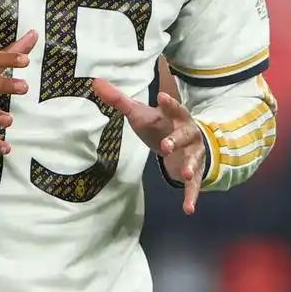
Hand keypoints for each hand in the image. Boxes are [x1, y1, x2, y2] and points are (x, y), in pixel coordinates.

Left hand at [92, 78, 206, 214]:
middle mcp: (187, 133)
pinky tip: (188, 209)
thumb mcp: (140, 113)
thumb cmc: (160, 124)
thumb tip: (95, 82)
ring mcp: (193, 153)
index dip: (168, 103)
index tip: (162, 97)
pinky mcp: (194, 172)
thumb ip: (119, 100)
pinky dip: (191, 196)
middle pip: (185, 134)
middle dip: (176, 139)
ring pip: (193, 158)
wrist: (187, 141)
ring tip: (184, 173)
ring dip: (189, 165)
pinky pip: (194, 185)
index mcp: (175, 116)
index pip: (172, 107)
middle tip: (166, 145)